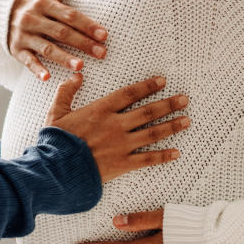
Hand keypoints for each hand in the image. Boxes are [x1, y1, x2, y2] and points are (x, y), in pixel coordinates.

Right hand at [8, 0, 107, 79]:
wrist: (3, 9)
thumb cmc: (35, 0)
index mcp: (43, 3)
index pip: (69, 15)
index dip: (87, 25)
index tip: (104, 35)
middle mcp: (32, 18)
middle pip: (61, 33)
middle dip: (83, 43)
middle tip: (102, 53)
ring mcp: (23, 35)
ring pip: (46, 48)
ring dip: (63, 58)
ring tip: (80, 66)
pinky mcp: (16, 49)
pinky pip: (27, 60)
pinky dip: (36, 69)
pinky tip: (47, 77)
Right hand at [46, 76, 189, 182]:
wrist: (57, 169)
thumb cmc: (56, 141)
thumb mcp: (57, 112)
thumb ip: (66, 92)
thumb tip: (76, 75)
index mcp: (101, 110)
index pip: (129, 94)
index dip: (147, 86)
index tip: (162, 80)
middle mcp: (116, 125)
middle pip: (148, 111)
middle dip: (168, 104)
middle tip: (184, 99)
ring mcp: (121, 145)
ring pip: (152, 133)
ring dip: (171, 126)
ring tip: (187, 121)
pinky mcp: (123, 164)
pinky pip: (148, 159)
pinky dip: (163, 156)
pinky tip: (177, 152)